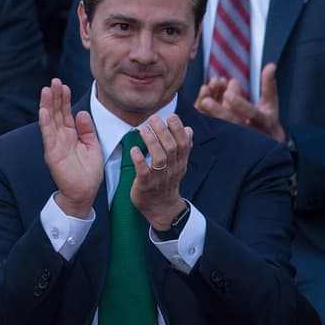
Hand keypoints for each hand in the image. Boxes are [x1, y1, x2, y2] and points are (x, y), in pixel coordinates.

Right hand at [38, 79, 102, 217]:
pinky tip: (44, 110)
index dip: (64, 99)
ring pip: (50, 120)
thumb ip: (87, 130)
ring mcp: (55, 144)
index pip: (65, 113)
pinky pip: (48, 135)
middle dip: (55, 97)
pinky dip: (45, 122)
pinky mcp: (52, 153)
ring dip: (47, 105)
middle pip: (56, 113)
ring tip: (46, 90)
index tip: (64, 85)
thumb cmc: (88, 172)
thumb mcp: (93, 146)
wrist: (84, 193)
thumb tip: (82, 113)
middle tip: (54, 81)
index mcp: (71, 134)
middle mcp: (61, 137)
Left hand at [128, 114, 192, 229]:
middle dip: (163, 131)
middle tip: (153, 118)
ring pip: (159, 158)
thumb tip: (189, 129)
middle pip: (171, 148)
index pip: (183, 143)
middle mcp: (172, 169)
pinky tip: (134, 149)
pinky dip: (140, 160)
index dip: (178, 129)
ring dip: (151, 142)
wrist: (162, 209)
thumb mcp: (178, 165)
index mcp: (180, 163)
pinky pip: (144, 172)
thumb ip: (184, 147)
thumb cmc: (167, 183)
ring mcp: (159, 177)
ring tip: (144, 129)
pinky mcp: (146, 185)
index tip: (171, 116)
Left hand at [194, 64, 284, 141]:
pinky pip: (213, 131)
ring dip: (210, 113)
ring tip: (202, 99)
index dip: (240, 105)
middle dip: (219, 112)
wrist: (266, 146)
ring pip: (221, 128)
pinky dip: (206, 117)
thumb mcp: (271, 103)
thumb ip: (269, 85)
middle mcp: (251, 134)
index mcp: (264, 123)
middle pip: (233, 124)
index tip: (228, 94)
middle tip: (206, 101)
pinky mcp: (226, 142)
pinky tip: (201, 103)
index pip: (252, 114)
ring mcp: (238, 141)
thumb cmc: (267, 119)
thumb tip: (270, 65)